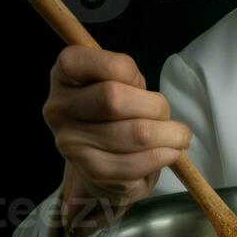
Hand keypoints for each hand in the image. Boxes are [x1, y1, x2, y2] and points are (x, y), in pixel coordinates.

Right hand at [41, 45, 191, 225]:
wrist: (104, 155)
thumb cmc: (116, 108)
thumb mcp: (120, 80)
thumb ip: (128, 77)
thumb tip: (153, 103)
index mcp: (65, 73)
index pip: (101, 64)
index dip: (129, 71)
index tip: (137, 81)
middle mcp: (59, 107)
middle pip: (114, 99)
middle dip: (155, 106)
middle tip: (166, 113)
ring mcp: (70, 143)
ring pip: (133, 134)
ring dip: (168, 134)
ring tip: (178, 135)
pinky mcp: (89, 171)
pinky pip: (135, 163)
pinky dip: (162, 156)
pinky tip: (169, 152)